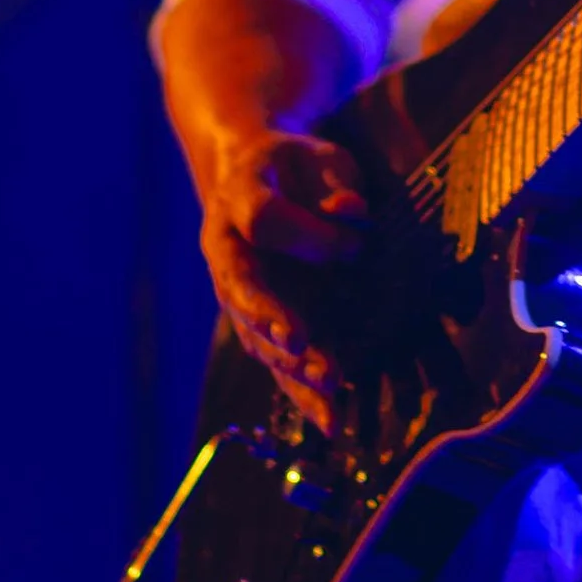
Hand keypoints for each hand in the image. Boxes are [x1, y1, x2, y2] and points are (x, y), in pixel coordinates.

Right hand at [199, 126, 367, 431]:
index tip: (354, 245)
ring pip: (255, 335)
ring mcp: (236, 290)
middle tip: (299, 341)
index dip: (305, 235)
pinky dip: (302, 394)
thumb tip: (351, 213)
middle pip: (241, 287)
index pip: (260, 218)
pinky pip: (275, 363)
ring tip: (328, 388)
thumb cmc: (299, 168)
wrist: (257, 179)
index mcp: (238, 195)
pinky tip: (332, 422)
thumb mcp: (321, 159)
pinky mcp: (257, 324)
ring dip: (290, 365)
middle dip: (269, 316)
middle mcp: (226, 248)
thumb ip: (337, 183)